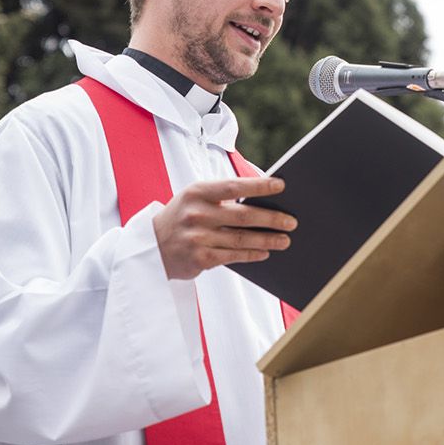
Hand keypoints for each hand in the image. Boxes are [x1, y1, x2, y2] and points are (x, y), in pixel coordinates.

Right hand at [151, 176, 297, 280]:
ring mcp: (197, 237)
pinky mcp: (199, 259)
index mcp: (197, 192)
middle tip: (291, 222)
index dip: (259, 185)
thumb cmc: (182, 216)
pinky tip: (265, 253)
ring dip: (267, 240)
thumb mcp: (194, 199)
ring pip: (241, 239)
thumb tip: (262, 201)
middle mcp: (197, 214)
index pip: (234, 186)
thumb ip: (222, 198)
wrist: (151, 246)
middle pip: (243, 216)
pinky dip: (251, 254)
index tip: (281, 186)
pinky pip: (233, 256)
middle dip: (271, 219)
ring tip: (285, 240)